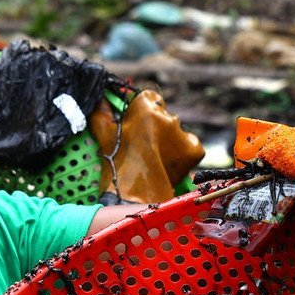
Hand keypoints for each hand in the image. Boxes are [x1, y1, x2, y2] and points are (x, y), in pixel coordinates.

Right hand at [89, 89, 204, 202]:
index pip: (150, 98)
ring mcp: (182, 133)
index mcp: (145, 108)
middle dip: (155, 126)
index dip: (143, 110)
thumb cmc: (115, 164)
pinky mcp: (193, 150)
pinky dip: (182, 151)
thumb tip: (102, 100)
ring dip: (169, 139)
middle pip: (163, 115)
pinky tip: (169, 161)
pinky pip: (190, 144)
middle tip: (144, 145)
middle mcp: (167, 117)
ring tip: (155, 158)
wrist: (133, 197)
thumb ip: (101, 112)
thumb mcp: (103, 135)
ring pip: (176, 130)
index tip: (138, 121)